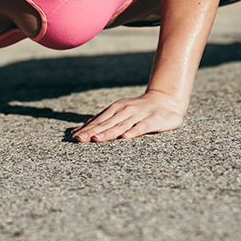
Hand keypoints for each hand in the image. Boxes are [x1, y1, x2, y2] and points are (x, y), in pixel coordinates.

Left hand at [70, 91, 184, 142]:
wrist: (166, 100)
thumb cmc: (138, 111)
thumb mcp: (120, 113)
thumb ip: (103, 121)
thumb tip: (80, 131)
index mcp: (116, 109)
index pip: (99, 121)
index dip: (86, 129)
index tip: (74, 137)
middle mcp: (126, 110)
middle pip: (107, 123)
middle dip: (92, 131)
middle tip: (79, 140)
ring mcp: (139, 115)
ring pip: (122, 125)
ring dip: (109, 132)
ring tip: (97, 139)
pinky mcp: (154, 120)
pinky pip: (142, 126)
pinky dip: (134, 131)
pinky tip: (126, 137)